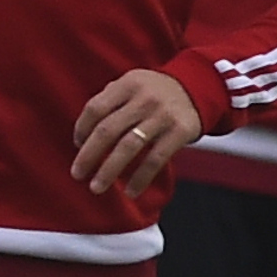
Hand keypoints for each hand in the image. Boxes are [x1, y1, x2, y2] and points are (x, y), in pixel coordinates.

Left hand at [70, 69, 204, 197]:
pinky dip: (140, 178)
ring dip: (109, 170)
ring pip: (128, 147)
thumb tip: (83, 135)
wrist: (199, 87)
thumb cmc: (155, 92)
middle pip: (108, 130)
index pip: (95, 108)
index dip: (81, 129)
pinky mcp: (179, 132)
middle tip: (77, 174)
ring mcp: (162, 115)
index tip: (77, 145)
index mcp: (127, 84)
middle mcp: (144, 98)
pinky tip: (130, 191)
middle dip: (88, 155)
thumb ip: (110, 101)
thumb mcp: (133, 84)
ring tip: (96, 187)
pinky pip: (155, 160)